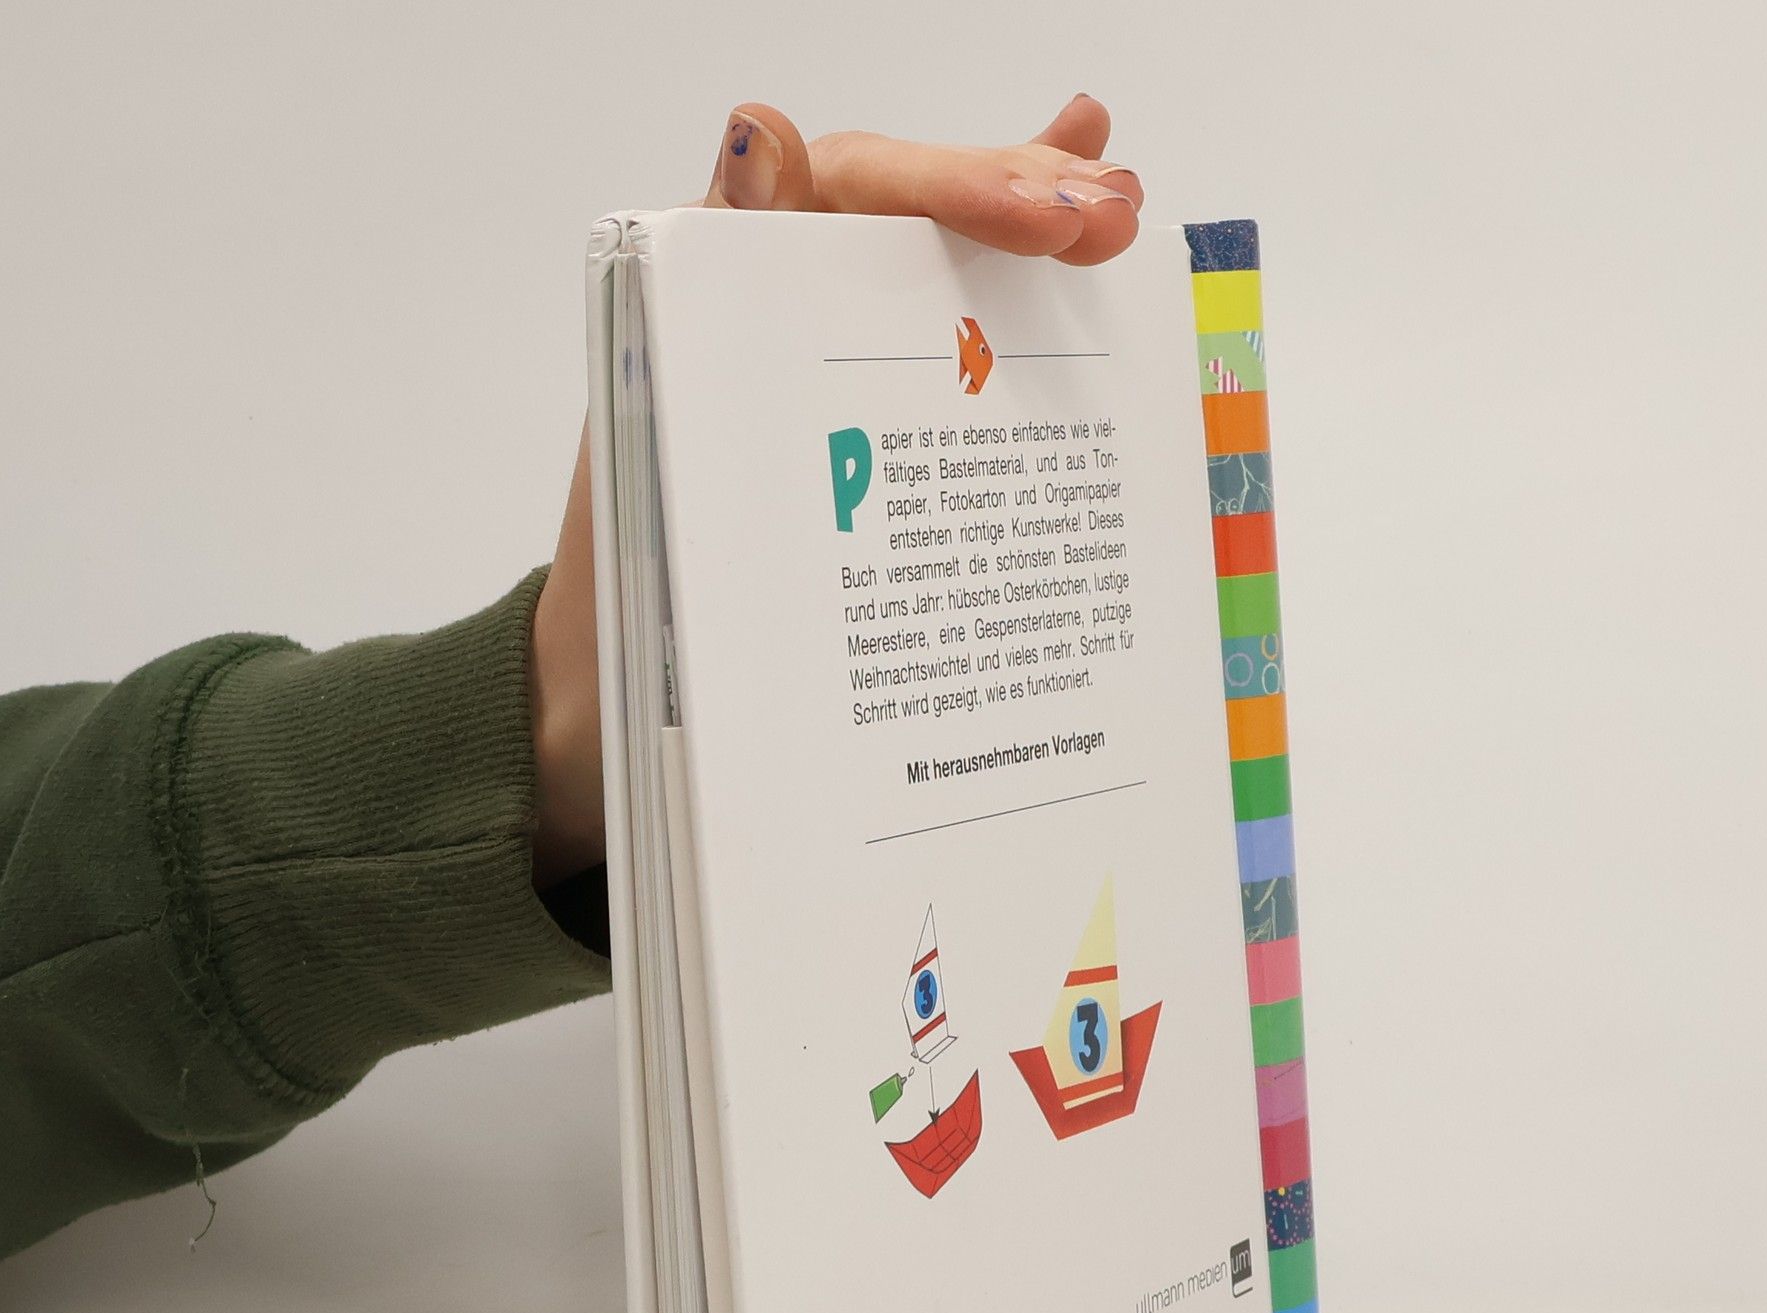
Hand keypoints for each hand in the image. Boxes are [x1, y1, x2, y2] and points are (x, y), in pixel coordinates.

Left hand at [528, 96, 1145, 886]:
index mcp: (724, 287)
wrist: (623, 705)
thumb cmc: (625, 584)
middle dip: (1023, 202)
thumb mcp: (653, 430)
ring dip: (1038, 236)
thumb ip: (703, 280)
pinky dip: (1017, 307)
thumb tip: (758, 133)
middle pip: (916, 218)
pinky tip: (1085, 256)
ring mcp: (832, 378)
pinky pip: (947, 363)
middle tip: (1115, 222)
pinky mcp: (868, 449)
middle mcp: (782, 311)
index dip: (956, 187)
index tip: (1045, 221)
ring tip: (1123, 217)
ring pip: (943, 278)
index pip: (852, 187)